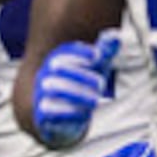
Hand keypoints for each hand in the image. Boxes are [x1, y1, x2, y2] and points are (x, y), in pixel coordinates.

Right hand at [30, 32, 120, 149]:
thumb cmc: (81, 87)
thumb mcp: (95, 70)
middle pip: (58, 66)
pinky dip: (68, 111)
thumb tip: (116, 36)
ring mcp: (41, 93)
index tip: (97, 56)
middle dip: (82, 74)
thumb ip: (104, 54)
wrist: (60, 120)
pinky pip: (48, 110)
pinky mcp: (40, 114)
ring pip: (53, 87)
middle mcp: (45, 74)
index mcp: (57, 60)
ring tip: (95, 100)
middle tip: (101, 84)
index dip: (80, 51)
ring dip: (77, 93)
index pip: (64, 50)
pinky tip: (84, 114)